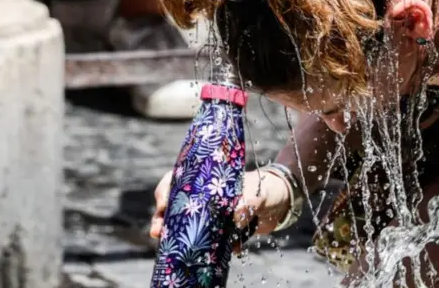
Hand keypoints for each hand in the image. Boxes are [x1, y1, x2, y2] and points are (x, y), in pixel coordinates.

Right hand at [150, 168, 291, 240]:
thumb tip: (235, 217)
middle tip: (156, 230)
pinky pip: (202, 241)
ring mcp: (209, 215)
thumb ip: (248, 203)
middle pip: (173, 204)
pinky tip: (197, 257)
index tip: (163, 202)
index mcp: (208, 181)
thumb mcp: (259, 194)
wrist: (282, 204)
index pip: (178, 180)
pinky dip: (198, 249)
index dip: (165, 190)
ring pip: (182, 223)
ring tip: (163, 243)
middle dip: (161, 217)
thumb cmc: (267, 189)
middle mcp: (204, 197)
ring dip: (172, 234)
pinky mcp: (218, 233)